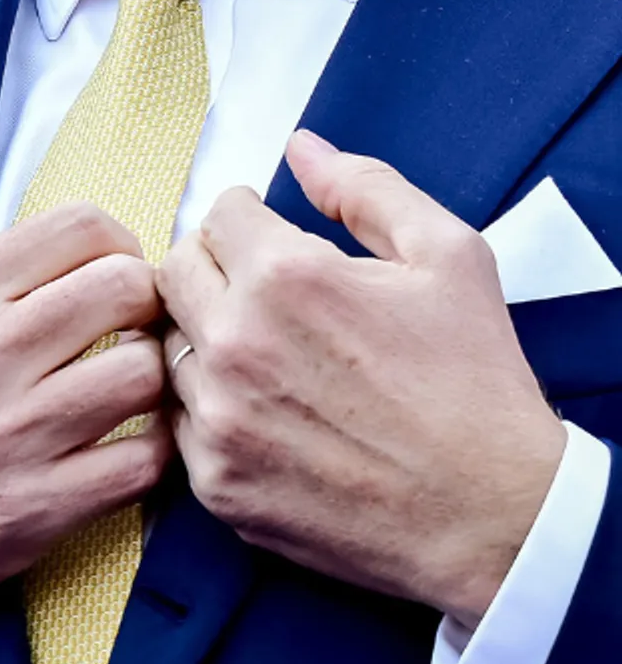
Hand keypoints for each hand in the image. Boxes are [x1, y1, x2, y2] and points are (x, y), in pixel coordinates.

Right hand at [0, 204, 174, 663]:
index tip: (112, 278)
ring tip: (123, 401)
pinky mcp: (37, 507)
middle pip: (127, 288)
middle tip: (131, 337)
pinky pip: (145, 459)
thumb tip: (59, 266)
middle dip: (145, 309)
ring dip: (150, 387)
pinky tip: (118, 455)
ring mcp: (9, 435)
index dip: (116, 249)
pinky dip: (148, 456)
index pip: (76, 228)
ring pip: (148, 373)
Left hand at [164, 130, 568, 623]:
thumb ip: (367, 189)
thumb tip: (302, 148)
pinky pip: (180, 422)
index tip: (268, 237)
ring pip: (168, 348)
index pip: (216, 215)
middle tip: (261, 290)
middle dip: (212, 268)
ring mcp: (218, 417)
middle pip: (172, 273)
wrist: (494, 515)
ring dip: (206, 342)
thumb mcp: (450, 259)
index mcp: (286, 279)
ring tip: (273, 358)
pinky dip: (213, 411)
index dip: (248, 220)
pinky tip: (269, 414)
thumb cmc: (477, 384)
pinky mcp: (213, 480)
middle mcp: (235, 344)